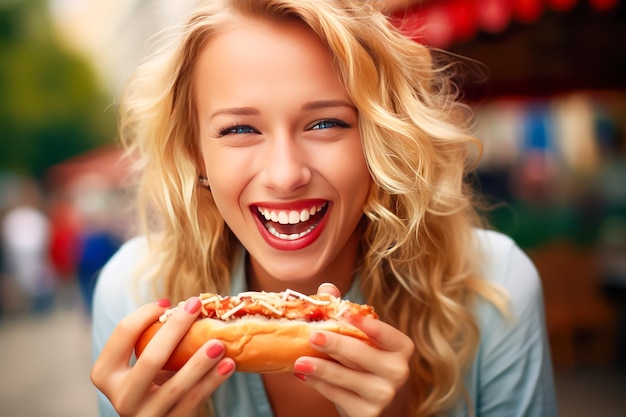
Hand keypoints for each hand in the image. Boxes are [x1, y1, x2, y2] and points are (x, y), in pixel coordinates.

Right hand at [91, 297, 235, 416]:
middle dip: (176, 328)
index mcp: (106, 373)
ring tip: (219, 343)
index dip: (146, 313)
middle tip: (196, 305)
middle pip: (150, 358)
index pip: (123, 333)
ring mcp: (145, 415)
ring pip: (176, 386)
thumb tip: (189, 305)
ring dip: (200, 362)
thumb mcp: (143, 363)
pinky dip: (213, 381)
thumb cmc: (151, 380)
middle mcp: (121, 397)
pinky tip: (228, 364)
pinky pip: (193, 401)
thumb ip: (153, 339)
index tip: (168, 302)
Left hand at [292, 284, 413, 416]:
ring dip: (319, 368)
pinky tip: (304, 375)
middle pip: (360, 354)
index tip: (344, 314)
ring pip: (345, 376)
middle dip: (335, 344)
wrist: (387, 410)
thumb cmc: (373, 367)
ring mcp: (384, 395)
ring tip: (299, 361)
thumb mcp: (370, 343)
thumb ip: (350, 315)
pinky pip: (337, 395)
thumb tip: (327, 289)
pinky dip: (318, 384)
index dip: (365, 324)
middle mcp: (398, 371)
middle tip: (313, 336)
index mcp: (402, 347)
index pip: (384, 332)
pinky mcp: (368, 414)